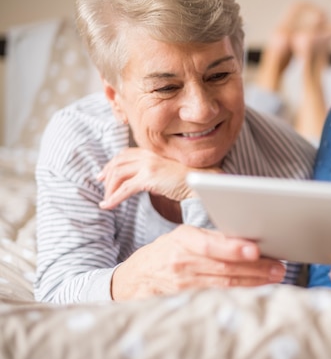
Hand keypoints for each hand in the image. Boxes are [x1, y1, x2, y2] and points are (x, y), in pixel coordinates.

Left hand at [97, 147, 221, 209]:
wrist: (202, 181)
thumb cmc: (189, 179)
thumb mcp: (167, 171)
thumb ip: (154, 171)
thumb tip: (142, 180)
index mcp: (151, 152)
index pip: (124, 155)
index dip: (111, 164)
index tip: (103, 175)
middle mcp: (147, 156)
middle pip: (117, 164)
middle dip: (106, 176)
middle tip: (100, 187)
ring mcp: (148, 166)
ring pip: (118, 176)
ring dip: (109, 190)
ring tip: (106, 201)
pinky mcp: (149, 178)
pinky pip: (125, 189)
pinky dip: (114, 198)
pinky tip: (108, 206)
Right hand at [111, 225, 285, 299]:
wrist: (135, 278)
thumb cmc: (167, 253)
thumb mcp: (184, 238)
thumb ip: (212, 239)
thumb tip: (248, 239)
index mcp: (183, 239)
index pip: (210, 245)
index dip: (233, 248)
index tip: (255, 249)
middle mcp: (181, 262)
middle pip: (223, 267)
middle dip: (255, 268)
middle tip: (278, 267)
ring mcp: (181, 284)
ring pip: (223, 284)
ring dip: (252, 281)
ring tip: (274, 278)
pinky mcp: (184, 300)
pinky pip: (216, 298)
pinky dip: (238, 294)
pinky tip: (255, 291)